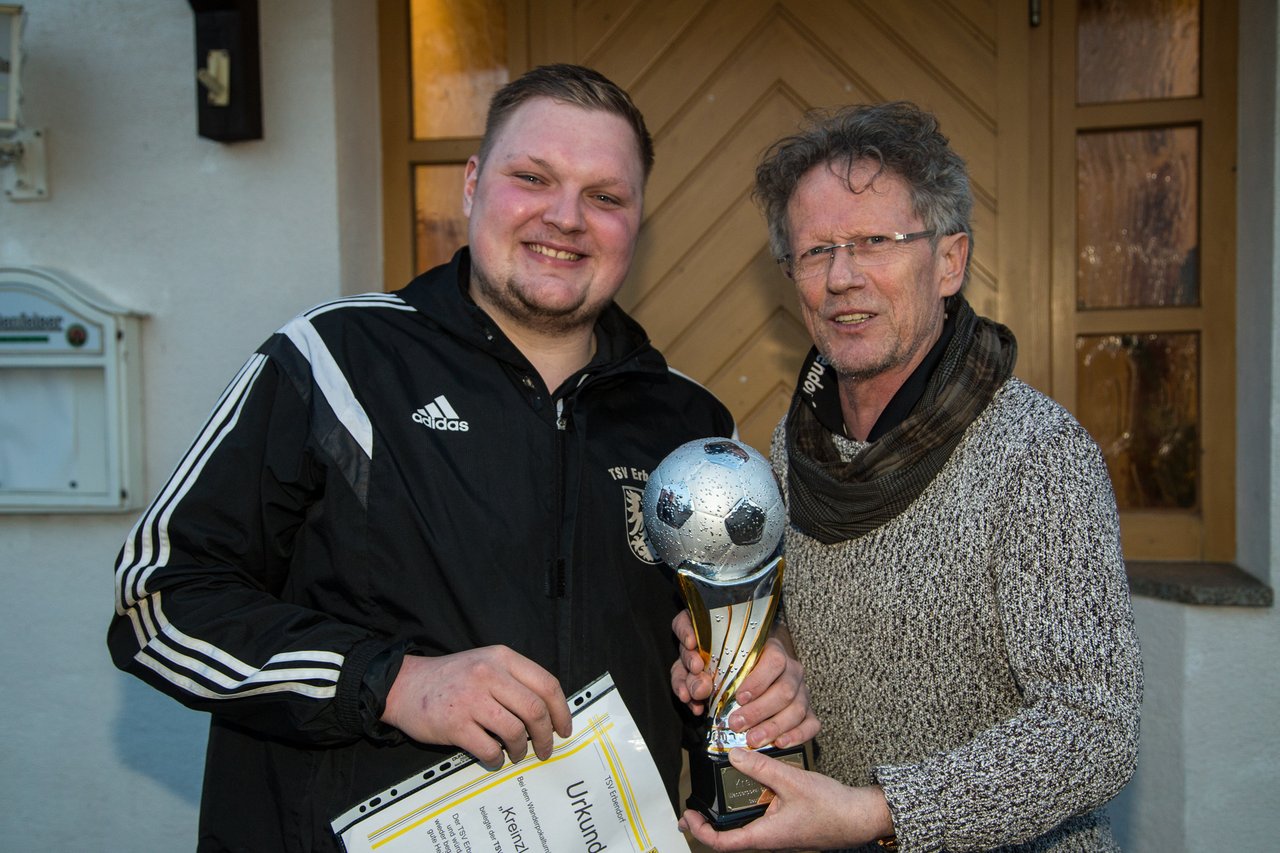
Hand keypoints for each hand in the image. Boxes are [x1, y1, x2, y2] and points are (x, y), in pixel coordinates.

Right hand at [381, 646, 571, 768]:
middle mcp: (489, 675)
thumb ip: (514, 680)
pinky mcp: (455, 724)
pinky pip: (489, 748)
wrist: (404, 685)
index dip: (561, 711)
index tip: (564, 728)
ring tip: (517, 753)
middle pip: (535, 710)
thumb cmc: (451, 678)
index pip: (547, 684)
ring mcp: (471, 699)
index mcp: (502, 658)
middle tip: (545, 749)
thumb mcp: (485, 663)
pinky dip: (497, 759)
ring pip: (515, 731)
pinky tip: (495, 758)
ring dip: (522, 749)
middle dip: (546, 735)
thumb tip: (548, 713)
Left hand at [671, 612, 818, 748]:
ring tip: (753, 739)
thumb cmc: (736, 666)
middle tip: (737, 724)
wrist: (761, 667)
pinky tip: (780, 742)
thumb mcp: (718, 661)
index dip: (758, 681)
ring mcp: (803, 691)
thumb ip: (706, 672)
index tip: (739, 697)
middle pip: (785, 690)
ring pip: (797, 709)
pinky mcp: (809, 710)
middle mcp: (792, 670)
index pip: (774, 661)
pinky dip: (797, 735)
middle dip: (759, 711)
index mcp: (774, 651)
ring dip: (774, 726)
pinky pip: (811, 723)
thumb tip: (697, 688)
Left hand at [678, 749, 893, 851]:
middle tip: (694, 810)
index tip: (688, 816)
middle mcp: (769, 840)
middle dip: (709, 825)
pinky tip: (750, 791)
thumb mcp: (791, 781)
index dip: (700, 831)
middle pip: (730, 839)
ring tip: (716, 799)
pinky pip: (760, 823)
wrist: (860, 818)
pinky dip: (747, 811)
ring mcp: (778, 836)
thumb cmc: (831, 808)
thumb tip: (734, 755)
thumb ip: (761, 767)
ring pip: (745, 830)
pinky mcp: (787, 829)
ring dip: (728, 818)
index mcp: (765, 836)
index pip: (722, 843)